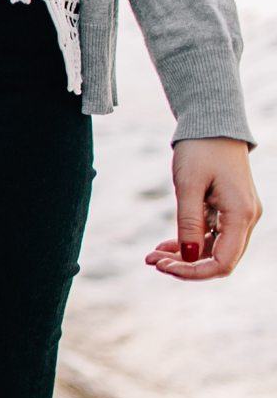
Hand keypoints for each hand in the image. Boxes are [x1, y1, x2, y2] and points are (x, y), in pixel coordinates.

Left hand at [145, 138, 261, 280]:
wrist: (212, 124)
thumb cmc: (200, 151)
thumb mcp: (188, 186)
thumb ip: (189, 223)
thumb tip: (188, 258)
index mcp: (241, 215)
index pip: (222, 263)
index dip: (193, 272)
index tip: (162, 266)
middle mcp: (246, 219)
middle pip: (219, 260)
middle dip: (185, 266)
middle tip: (151, 260)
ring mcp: (240, 215)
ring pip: (213, 250)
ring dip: (184, 256)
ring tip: (152, 255)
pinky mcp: (230, 211)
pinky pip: (212, 236)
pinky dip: (190, 243)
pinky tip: (166, 245)